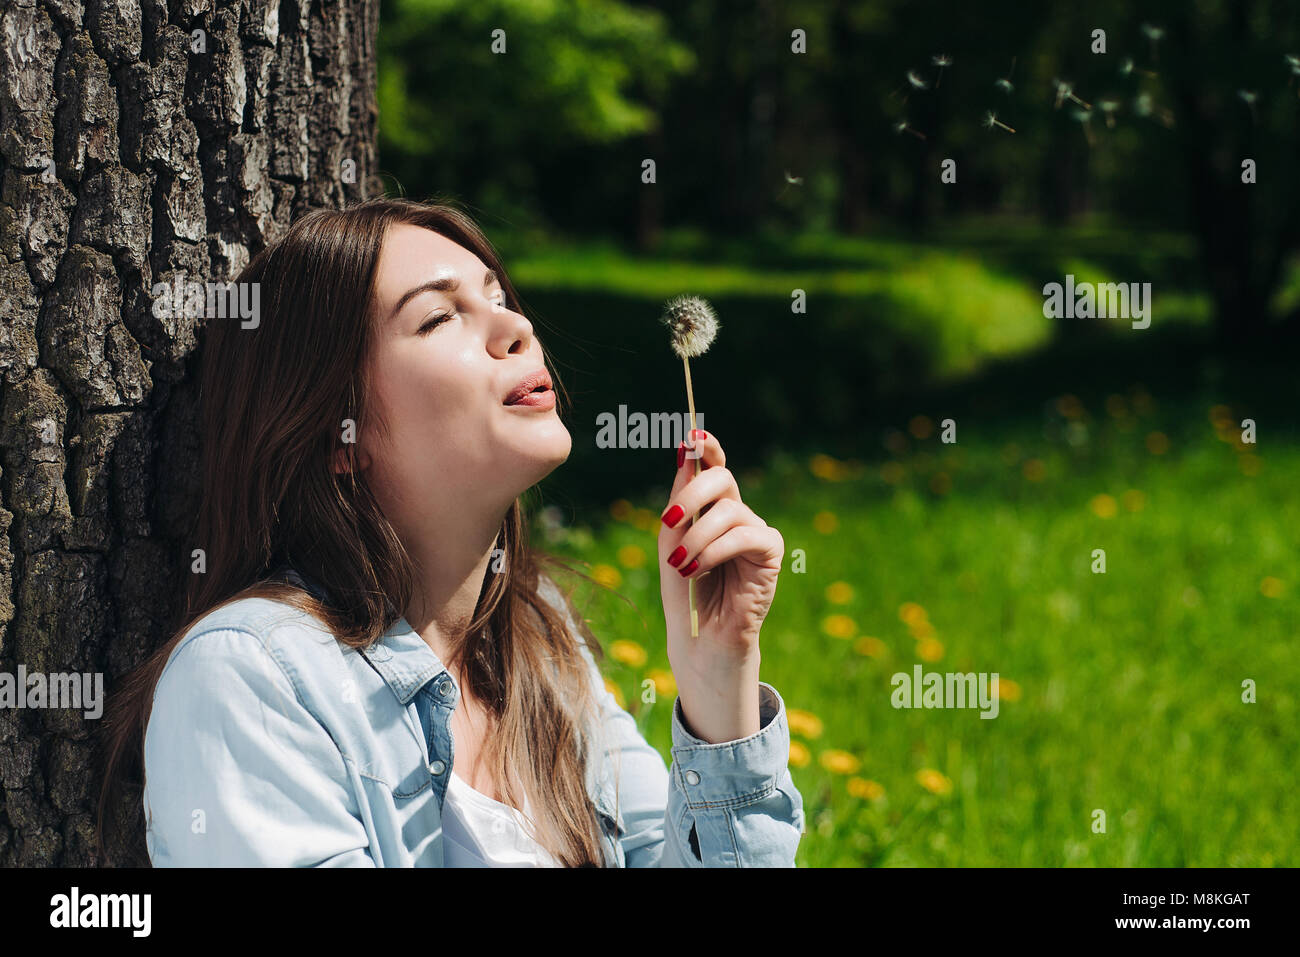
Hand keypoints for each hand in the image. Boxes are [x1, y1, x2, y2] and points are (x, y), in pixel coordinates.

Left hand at [657, 430, 782, 732]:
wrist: (701, 639)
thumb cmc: (684, 593)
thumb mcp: (672, 541)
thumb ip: (679, 501)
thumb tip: (684, 456)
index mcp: (712, 508)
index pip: (714, 466)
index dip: (707, 446)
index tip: (692, 436)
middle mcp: (737, 514)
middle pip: (721, 478)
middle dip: (691, 493)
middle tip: (669, 521)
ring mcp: (756, 532)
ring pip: (729, 511)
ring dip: (697, 537)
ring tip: (682, 565)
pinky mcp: (770, 554)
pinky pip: (745, 535)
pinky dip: (715, 550)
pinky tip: (699, 569)